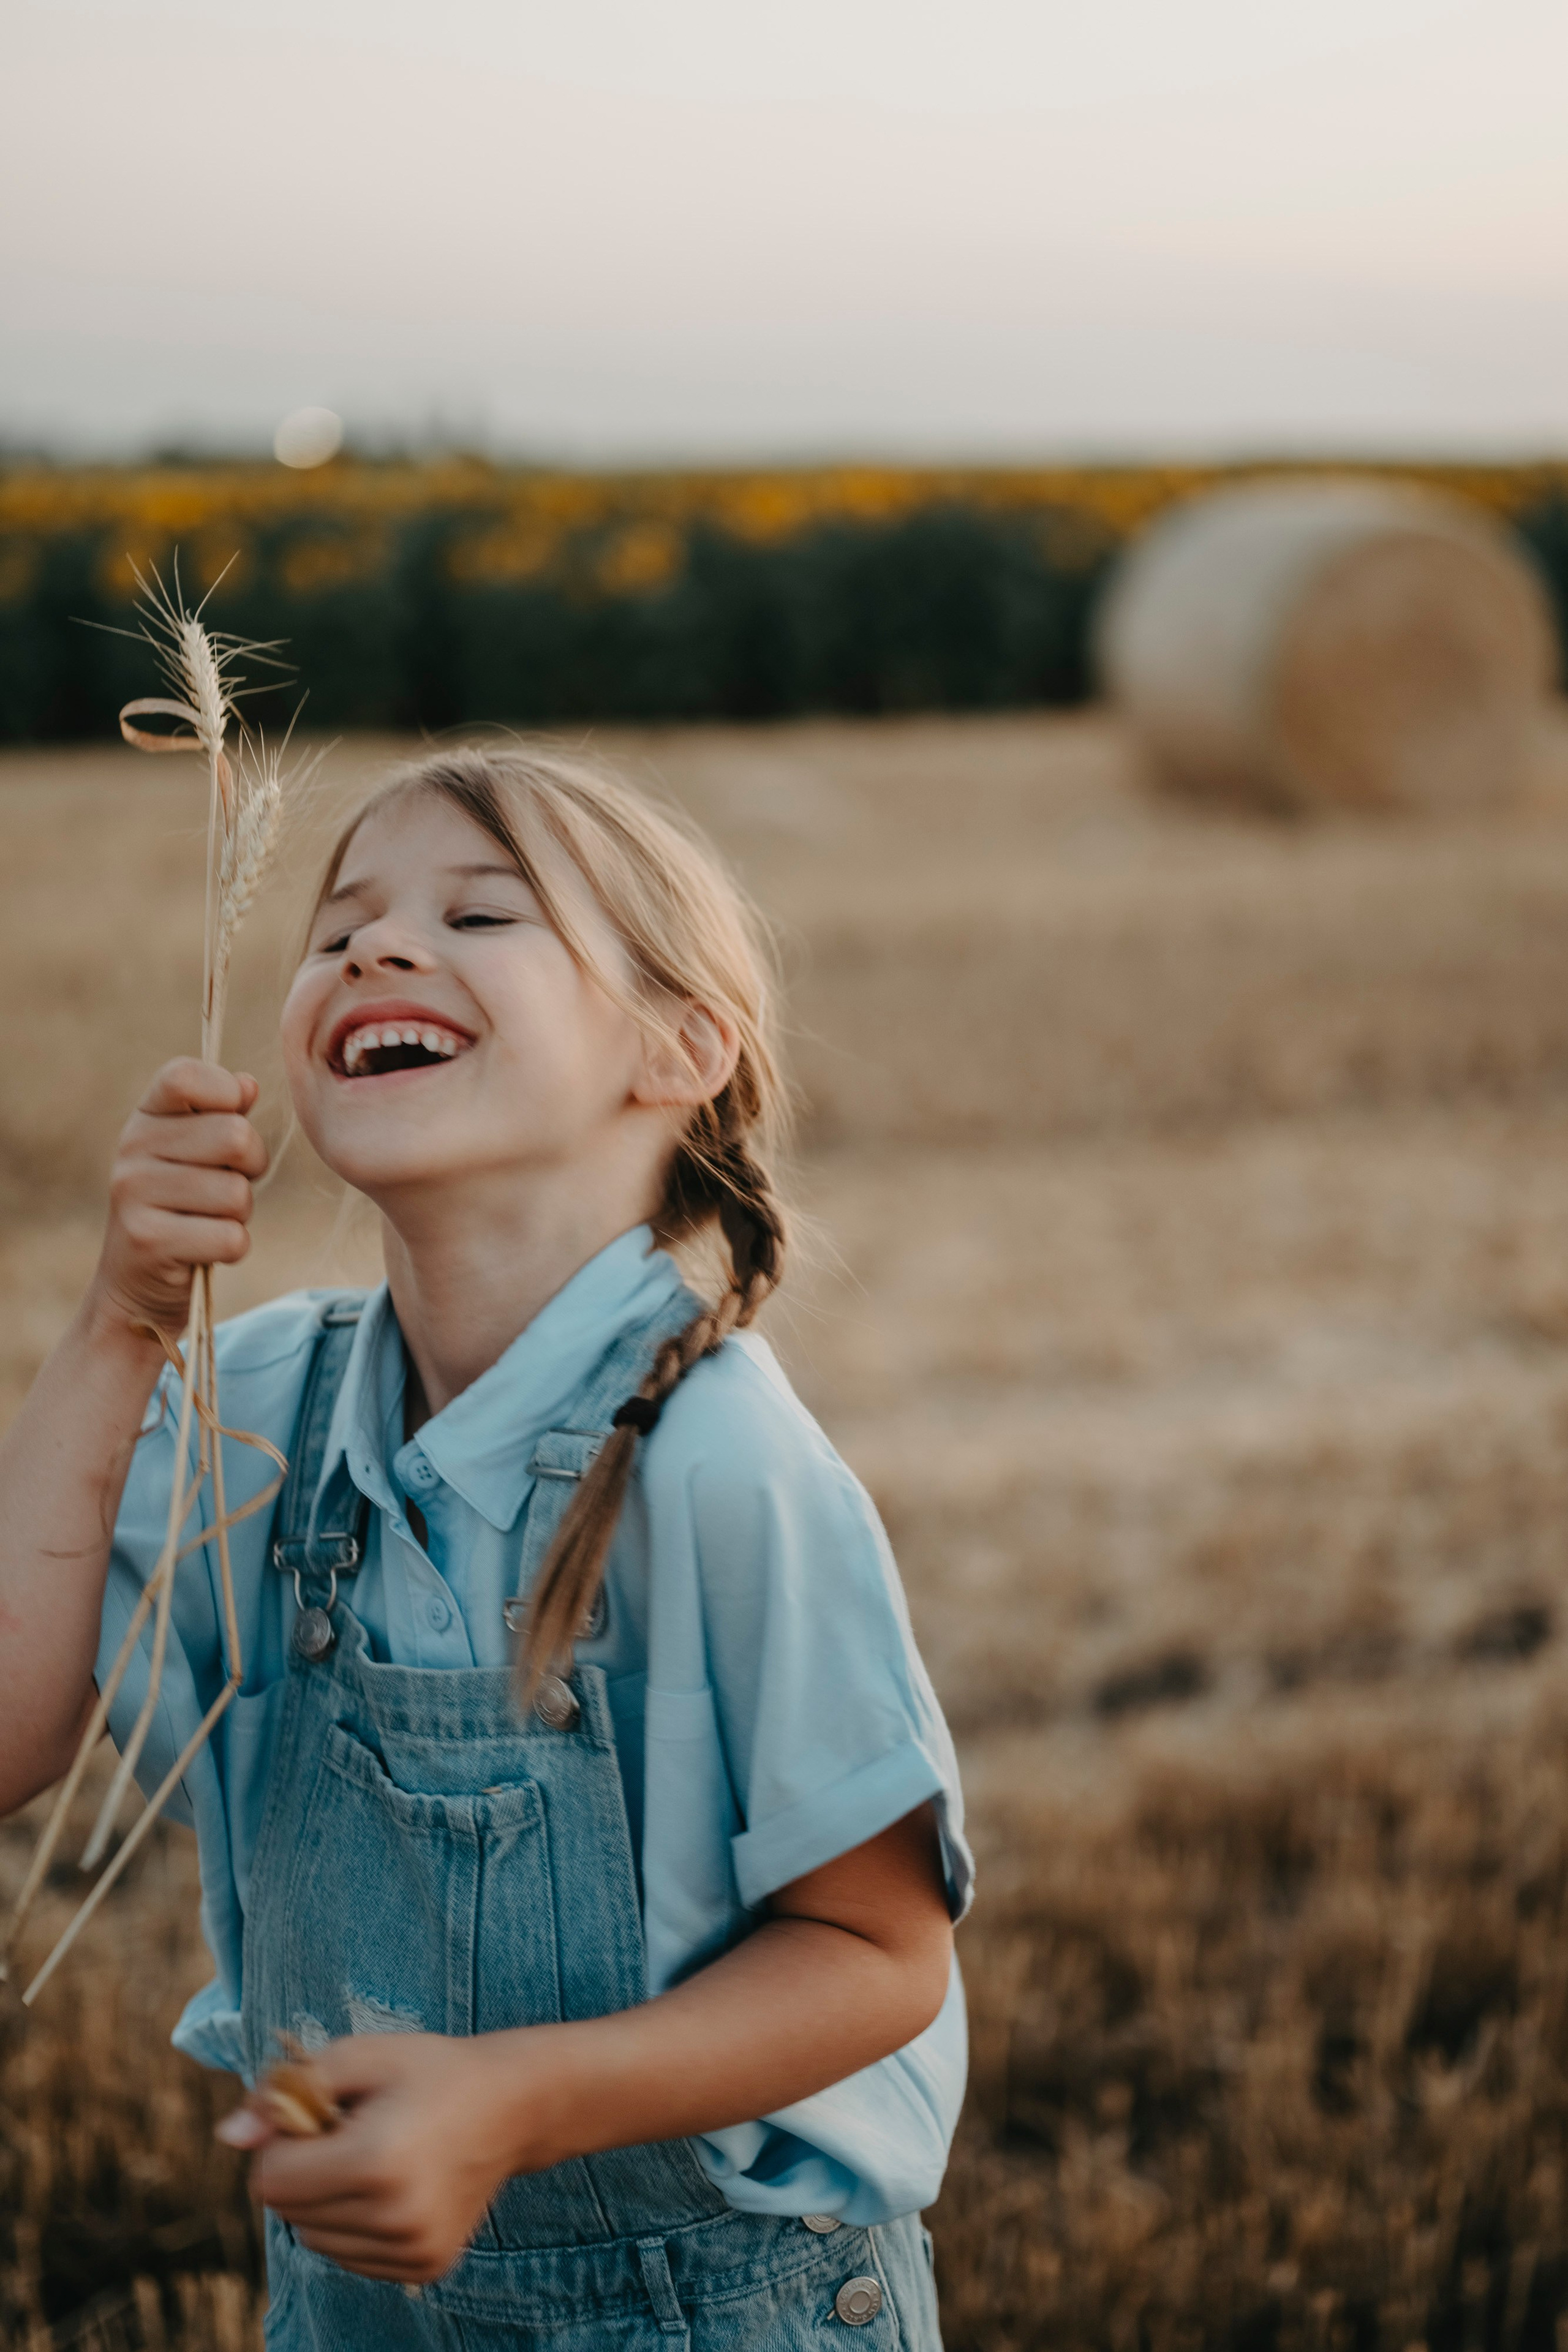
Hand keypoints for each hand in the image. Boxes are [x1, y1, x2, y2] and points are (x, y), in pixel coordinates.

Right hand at [91, 1059, 268, 1340]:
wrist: (137, 1286)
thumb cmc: (183, 1210)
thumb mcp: (196, 1155)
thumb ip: (223, 1115)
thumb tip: (247, 1085)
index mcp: (146, 1117)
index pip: (185, 1075)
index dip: (224, 1093)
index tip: (231, 1117)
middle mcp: (131, 1148)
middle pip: (235, 1136)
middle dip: (250, 1168)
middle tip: (225, 1187)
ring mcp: (134, 1193)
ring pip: (237, 1193)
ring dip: (239, 1214)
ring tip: (208, 1221)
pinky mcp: (148, 1240)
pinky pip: (231, 1237)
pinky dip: (232, 1248)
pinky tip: (202, 1250)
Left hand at [219, 2033, 533, 2284]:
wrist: (511, 2106)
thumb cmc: (429, 2071)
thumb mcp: (360, 2056)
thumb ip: (288, 2089)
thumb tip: (229, 2135)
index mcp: (376, 2162)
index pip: (272, 2181)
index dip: (282, 2143)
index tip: (320, 2115)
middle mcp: (395, 2217)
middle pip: (289, 2215)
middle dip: (304, 2171)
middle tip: (352, 2131)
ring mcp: (412, 2249)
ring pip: (316, 2239)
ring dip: (326, 2201)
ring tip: (374, 2157)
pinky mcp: (424, 2267)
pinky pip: (349, 2256)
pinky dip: (354, 2224)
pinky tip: (392, 2186)